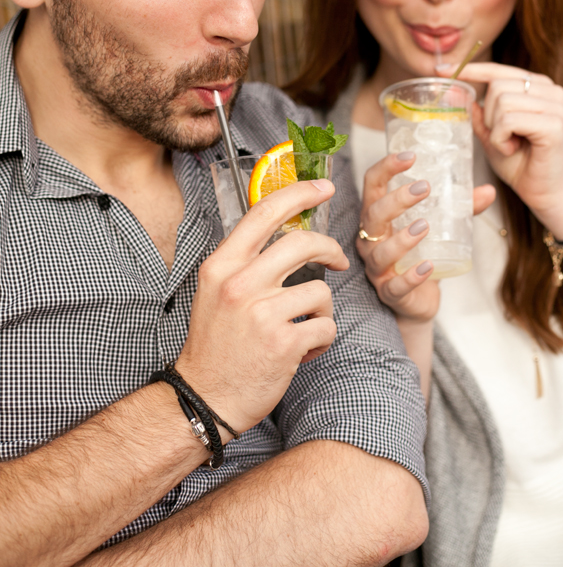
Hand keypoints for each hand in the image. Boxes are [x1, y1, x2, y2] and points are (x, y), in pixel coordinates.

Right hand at [175, 179, 348, 434]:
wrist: (203, 399)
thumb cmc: (216, 345)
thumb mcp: (217, 290)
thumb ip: (247, 261)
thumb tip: (288, 234)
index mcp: (222, 265)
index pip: (264, 212)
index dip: (299, 192)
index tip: (324, 187)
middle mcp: (239, 283)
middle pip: (302, 242)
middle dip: (329, 248)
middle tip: (337, 258)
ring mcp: (261, 312)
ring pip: (320, 291)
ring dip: (321, 312)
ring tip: (304, 328)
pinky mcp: (283, 343)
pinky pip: (325, 327)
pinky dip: (321, 341)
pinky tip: (303, 351)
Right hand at [357, 153, 494, 322]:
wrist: (416, 301)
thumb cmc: (420, 254)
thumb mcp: (438, 229)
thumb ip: (461, 210)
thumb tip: (489, 191)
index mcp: (378, 216)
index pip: (372, 185)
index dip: (386, 167)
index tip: (410, 155)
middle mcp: (370, 239)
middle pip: (373, 215)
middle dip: (396, 200)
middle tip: (424, 187)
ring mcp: (377, 268)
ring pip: (381, 252)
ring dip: (402, 238)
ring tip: (425, 226)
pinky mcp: (389, 292)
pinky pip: (395, 285)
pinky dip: (411, 277)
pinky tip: (428, 267)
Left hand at [457, 61, 562, 236]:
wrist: (544, 193)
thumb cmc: (520, 163)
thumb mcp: (491, 133)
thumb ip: (477, 112)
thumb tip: (455, 90)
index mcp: (537, 86)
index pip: (498, 71)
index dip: (470, 69)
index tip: (441, 70)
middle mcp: (550, 89)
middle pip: (497, 86)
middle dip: (489, 116)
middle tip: (503, 138)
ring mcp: (555, 105)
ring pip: (502, 102)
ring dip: (496, 130)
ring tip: (510, 145)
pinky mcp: (554, 124)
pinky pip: (509, 121)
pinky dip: (502, 139)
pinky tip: (514, 149)